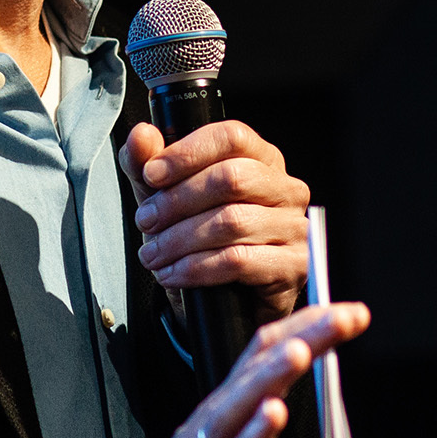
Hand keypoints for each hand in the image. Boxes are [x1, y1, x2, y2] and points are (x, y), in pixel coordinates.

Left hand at [123, 120, 311, 323]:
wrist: (225, 301)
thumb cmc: (201, 239)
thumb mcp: (166, 198)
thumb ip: (149, 165)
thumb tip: (141, 135)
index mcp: (262, 159)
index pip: (231, 137)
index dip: (188, 153)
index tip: (151, 174)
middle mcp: (287, 189)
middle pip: (231, 178)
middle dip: (177, 201)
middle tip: (146, 221)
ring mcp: (296, 228)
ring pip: (231, 221)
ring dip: (180, 239)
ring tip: (153, 254)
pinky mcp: (294, 266)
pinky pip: (238, 260)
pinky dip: (195, 268)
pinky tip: (173, 274)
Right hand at [136, 302, 379, 437]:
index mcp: (228, 413)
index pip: (265, 356)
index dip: (306, 329)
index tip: (349, 312)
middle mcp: (215, 425)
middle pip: (257, 369)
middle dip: (302, 338)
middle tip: (345, 316)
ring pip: (236, 408)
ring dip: (269, 377)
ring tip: (303, 351)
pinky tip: (272, 416)